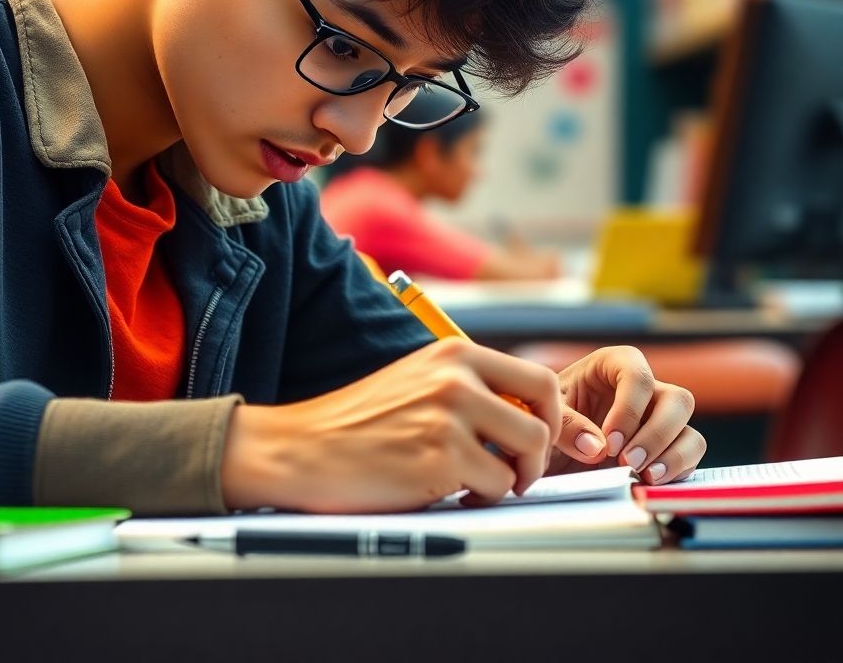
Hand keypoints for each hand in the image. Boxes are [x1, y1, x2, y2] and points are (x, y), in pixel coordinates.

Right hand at [221, 339, 562, 512]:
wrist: (302, 447)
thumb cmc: (357, 421)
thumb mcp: (417, 380)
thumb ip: (467, 386)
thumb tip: (525, 415)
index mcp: (454, 353)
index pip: (538, 378)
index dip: (550, 416)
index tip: (535, 438)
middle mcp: (457, 377)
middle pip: (543, 417)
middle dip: (540, 452)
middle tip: (518, 470)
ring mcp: (450, 416)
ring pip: (526, 454)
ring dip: (509, 478)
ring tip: (474, 484)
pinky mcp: (441, 457)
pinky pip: (495, 487)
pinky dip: (479, 499)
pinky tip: (446, 494)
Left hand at [546, 346, 705, 483]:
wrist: (548, 449)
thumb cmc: (549, 419)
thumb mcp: (548, 415)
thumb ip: (567, 425)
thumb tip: (597, 447)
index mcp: (612, 365)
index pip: (637, 374)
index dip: (629, 410)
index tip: (609, 442)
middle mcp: (643, 390)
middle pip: (677, 400)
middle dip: (657, 435)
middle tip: (628, 462)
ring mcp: (657, 419)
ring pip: (690, 431)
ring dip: (673, 457)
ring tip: (643, 477)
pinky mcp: (664, 449)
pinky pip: (688, 458)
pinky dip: (675, 473)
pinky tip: (648, 483)